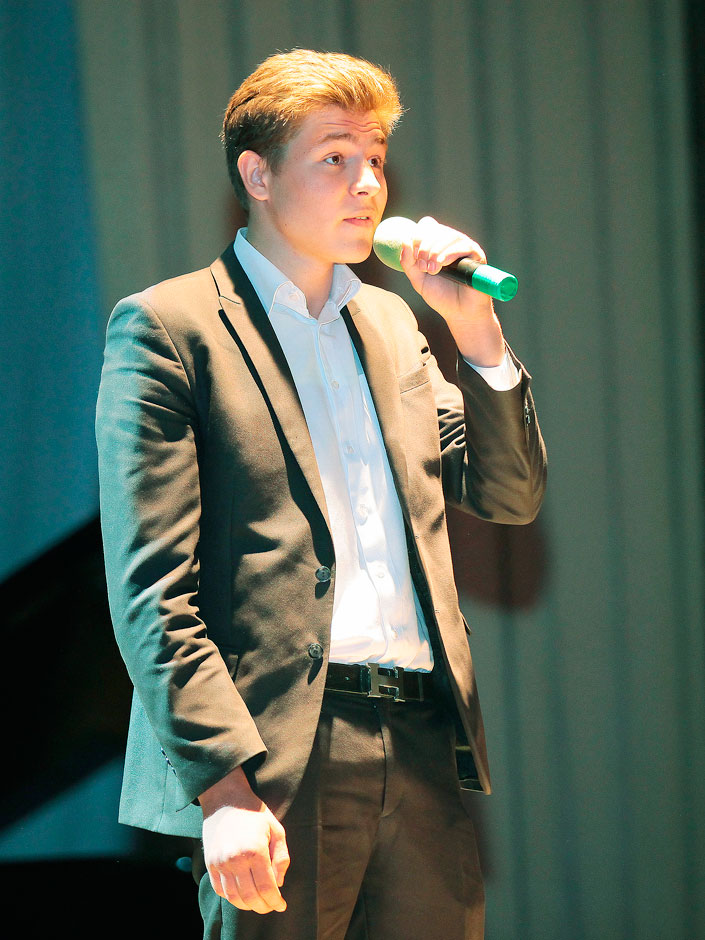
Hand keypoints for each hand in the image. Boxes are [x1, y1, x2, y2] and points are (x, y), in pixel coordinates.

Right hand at [200, 767, 289, 913]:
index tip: (282, 905)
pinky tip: (242, 894)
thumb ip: (281, 857)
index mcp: (255, 851)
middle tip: (271, 906)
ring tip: (258, 903)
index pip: (266, 888)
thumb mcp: (276, 829)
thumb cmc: (254, 814)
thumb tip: (279, 884)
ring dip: (248, 906)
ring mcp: (220, 863)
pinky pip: (220, 890)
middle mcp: (235, 859)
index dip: (275, 901)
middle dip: (263, 907)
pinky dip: (232, 898)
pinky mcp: (210, 864)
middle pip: (250, 897)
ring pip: (234, 898)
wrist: (226, 799)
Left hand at [399, 216, 504, 366]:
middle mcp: (452, 242)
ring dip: (435, 251)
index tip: (413, 256)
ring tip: (431, 270)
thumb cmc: (441, 296)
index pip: (427, 225)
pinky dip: (448, 254)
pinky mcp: (477, 255)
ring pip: (449, 236)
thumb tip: (404, 240)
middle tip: (422, 267)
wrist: (460, 314)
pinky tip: (441, 267)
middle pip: (436, 229)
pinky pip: (463, 246)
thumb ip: (409, 262)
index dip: (418, 236)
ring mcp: (465, 247)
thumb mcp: (418, 279)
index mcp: (438, 244)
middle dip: (424, 247)